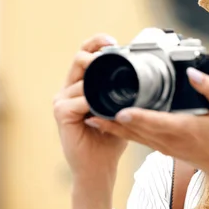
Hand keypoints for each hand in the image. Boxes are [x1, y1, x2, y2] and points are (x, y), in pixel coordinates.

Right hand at [53, 33, 127, 182]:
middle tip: (112, 53)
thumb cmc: (111, 138)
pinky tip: (101, 109)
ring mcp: (62, 101)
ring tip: (113, 93)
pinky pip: (78, 101)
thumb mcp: (122, 109)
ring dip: (98, 82)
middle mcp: (68, 89)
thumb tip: (147, 74)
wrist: (99, 167)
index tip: (112, 41)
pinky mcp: (61, 114)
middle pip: (78, 58)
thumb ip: (126, 92)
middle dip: (95, 53)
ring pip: (80, 78)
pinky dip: (92, 102)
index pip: (85, 54)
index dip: (96, 43)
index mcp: (82, 84)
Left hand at [90, 66, 208, 208]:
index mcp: (181, 127)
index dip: (135, 116)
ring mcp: (160, 144)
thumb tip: (192, 72)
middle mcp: (166, 138)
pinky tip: (104, 121)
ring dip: (109, 123)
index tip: (118, 109)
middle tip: (91, 100)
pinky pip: (133, 138)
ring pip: (129, 134)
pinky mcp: (158, 146)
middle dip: (111, 116)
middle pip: (132, 127)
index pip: (154, 121)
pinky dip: (118, 129)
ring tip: (87, 111)